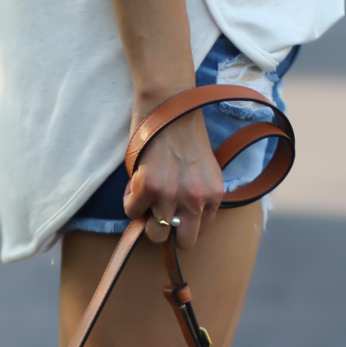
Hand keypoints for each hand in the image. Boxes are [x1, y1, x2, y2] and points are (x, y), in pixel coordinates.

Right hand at [123, 108, 222, 248]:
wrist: (170, 103)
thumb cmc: (183, 132)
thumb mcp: (202, 169)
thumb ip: (194, 196)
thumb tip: (173, 219)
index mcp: (215, 195)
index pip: (200, 232)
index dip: (183, 226)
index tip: (173, 214)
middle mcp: (197, 199)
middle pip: (183, 243)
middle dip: (168, 231)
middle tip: (157, 213)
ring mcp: (173, 196)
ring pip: (155, 233)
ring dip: (146, 218)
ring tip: (144, 197)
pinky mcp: (149, 188)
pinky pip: (132, 211)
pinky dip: (130, 200)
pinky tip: (136, 182)